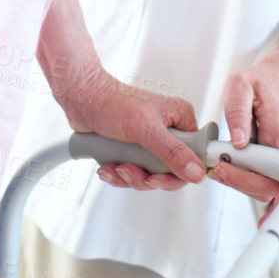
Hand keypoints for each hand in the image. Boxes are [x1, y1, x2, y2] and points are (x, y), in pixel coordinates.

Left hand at [49, 62, 203, 192]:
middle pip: (171, 172)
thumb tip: (197, 172)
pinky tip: (109, 167)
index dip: (181, 173)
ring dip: (131, 177)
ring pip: (151, 176)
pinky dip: (120, 175)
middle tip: (133, 171)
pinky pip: (135, 174)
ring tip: (117, 167)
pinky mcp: (134, 151)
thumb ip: (173, 152)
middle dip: (148, 178)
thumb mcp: (146, 129)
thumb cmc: (111, 103)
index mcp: (181, 120)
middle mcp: (169, 131)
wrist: (81, 99)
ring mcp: (151, 143)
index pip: (196, 157)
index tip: (160, 178)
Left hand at [212, 60, 278, 212]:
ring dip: (237, 184)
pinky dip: (241, 185)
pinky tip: (226, 177)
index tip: (258, 196)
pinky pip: (259, 187)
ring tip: (218, 165)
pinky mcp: (270, 167)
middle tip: (218, 169)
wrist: (273, 84)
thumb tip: (238, 141)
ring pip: (263, 191)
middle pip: (272, 189)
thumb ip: (238, 111)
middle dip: (242, 184)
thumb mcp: (241, 86)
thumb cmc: (259, 86)